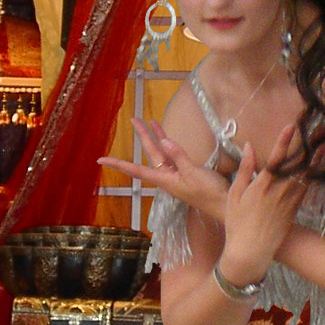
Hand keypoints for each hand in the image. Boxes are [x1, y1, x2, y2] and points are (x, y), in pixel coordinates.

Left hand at [98, 118, 227, 219]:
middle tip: (134, 119)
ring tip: (149, 121)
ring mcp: (177, 174)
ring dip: (156, 137)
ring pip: (161, 152)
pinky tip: (166, 136)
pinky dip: (169, 143)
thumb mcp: (193, 174)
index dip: (118, 164)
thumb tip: (164, 141)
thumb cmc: (208, 193)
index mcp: (164, 179)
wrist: (223, 205)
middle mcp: (167, 176)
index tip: (101, 160)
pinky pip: (173, 155)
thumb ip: (179, 156)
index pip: (135, 170)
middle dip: (143, 136)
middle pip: (151, 153)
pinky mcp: (187, 172)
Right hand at [219, 125, 307, 284]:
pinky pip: (306, 188)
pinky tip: (318, 165)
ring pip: (306, 175)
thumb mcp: (234, 195)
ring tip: (324, 142)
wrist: (251, 252)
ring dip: (315, 158)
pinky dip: (313, 174)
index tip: (292, 126)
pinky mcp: (295, 209)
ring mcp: (290, 201)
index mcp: (261, 186)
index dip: (284, 141)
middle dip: (308, 146)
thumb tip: (249, 146)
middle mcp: (279, 191)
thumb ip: (244, 170)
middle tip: (319, 130)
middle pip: (297, 165)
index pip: (276, 158)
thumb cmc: (237, 223)